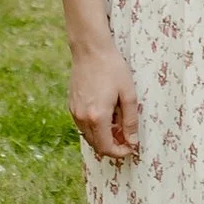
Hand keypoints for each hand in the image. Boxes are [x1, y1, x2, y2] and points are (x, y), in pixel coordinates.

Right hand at [70, 40, 140, 160]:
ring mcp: (74, 112)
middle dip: (113, 146)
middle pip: (96, 145)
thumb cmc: (112, 69)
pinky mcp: (71, 105)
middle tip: (127, 138)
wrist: (90, 50)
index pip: (106, 148)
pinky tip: (107, 116)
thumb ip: (130, 121)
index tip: (131, 148)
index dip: (120, 152)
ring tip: (119, 125)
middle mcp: (82, 118)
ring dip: (103, 137)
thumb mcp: (128, 94)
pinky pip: (83, 125)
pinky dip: (95, 128)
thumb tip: (132, 141)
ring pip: (89, 136)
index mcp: (97, 116)